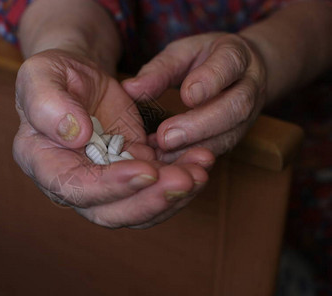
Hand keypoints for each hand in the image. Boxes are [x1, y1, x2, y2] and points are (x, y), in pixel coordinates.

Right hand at [14, 49, 213, 227]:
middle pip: (112, 212)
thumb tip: (75, 135)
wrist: (78, 78)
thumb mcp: (40, 77)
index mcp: (46, 164)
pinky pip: (157, 184)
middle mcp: (76, 182)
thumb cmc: (53, 75)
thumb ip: (48, 105)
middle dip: (151, 201)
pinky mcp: (133, 168)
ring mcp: (107, 180)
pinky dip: (180, 175)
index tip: (145, 171)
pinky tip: (201, 159)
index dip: (111, 187)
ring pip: (140, 205)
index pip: (76, 189)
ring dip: (173, 195)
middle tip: (184, 180)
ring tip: (200, 170)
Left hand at [123, 33, 266, 161]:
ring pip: (230, 135)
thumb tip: (128, 88)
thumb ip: (160, 70)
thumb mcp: (182, 53)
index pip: (229, 65)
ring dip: (194, 148)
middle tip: (166, 137)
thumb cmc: (206, 58)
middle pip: (234, 108)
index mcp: (236, 55)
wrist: (243, 70)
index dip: (210, 81)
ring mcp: (249, 115)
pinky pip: (219, 149)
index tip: (187, 96)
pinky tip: (167, 159)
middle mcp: (249, 86)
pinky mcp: (237, 135)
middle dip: (199, 125)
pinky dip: (193, 157)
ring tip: (161, 153)